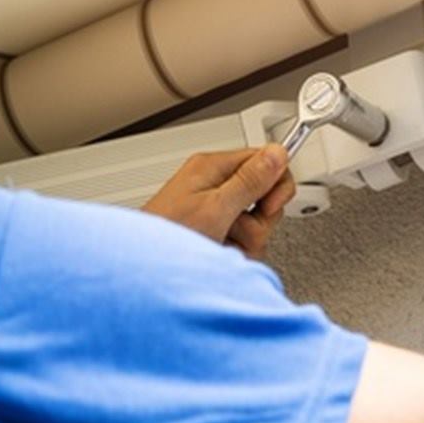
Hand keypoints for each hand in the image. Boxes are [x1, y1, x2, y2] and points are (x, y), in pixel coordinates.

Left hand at [141, 145, 294, 260]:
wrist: (145, 270)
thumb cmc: (168, 236)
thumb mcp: (215, 208)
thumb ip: (249, 181)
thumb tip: (277, 152)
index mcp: (213, 167)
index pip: (266, 160)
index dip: (275, 184)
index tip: (267, 206)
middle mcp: (215, 185)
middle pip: (265, 194)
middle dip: (259, 219)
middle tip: (237, 227)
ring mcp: (215, 210)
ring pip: (257, 222)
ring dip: (247, 240)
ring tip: (222, 243)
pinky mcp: (215, 232)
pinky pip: (244, 240)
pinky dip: (237, 252)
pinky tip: (219, 254)